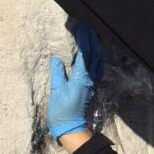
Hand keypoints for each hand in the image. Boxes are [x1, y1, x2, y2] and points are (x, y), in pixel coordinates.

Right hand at [47, 23, 103, 139]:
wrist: (71, 127)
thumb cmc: (61, 111)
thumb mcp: (56, 92)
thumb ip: (57, 73)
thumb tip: (57, 58)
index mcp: (81, 78)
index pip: (85, 53)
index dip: (84, 39)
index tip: (81, 27)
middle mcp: (90, 78)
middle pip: (94, 54)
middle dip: (92, 39)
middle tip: (88, 26)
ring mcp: (93, 82)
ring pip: (98, 60)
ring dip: (96, 46)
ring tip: (92, 34)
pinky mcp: (92, 86)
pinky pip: (97, 66)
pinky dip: (96, 56)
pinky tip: (94, 52)